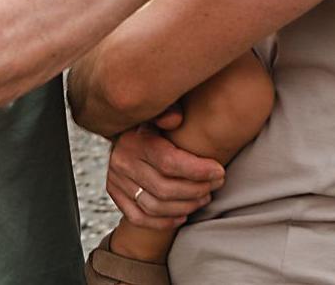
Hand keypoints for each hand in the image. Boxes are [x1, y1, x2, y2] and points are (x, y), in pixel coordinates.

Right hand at [105, 110, 224, 229]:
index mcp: (135, 141)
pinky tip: (183, 214)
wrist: (121, 132)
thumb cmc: (151, 124)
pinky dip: (164, 222)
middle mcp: (123, 163)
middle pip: (165, 189)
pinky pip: (140, 218)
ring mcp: (117, 182)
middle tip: (216, 184)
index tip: (219, 171)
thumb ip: (168, 112)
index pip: (169, 163)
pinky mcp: (116, 196)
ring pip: (155, 207)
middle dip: (197, 190)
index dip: (198, 171)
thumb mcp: (158, 113)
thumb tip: (175, 119)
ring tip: (204, 197)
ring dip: (186, 206)